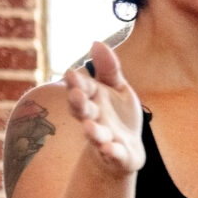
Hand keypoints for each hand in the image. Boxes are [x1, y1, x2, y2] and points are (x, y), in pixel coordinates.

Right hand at [63, 40, 142, 177]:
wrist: (125, 150)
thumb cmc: (118, 115)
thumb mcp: (117, 88)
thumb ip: (108, 69)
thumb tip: (96, 42)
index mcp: (92, 98)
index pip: (83, 88)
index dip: (78, 83)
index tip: (72, 74)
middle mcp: (93, 118)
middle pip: (82, 110)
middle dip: (78, 103)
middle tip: (76, 95)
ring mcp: (103, 137)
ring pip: (95, 134)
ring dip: (92, 131)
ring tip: (90, 126)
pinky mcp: (115, 155)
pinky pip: (113, 154)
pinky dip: (111, 152)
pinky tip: (110, 149)